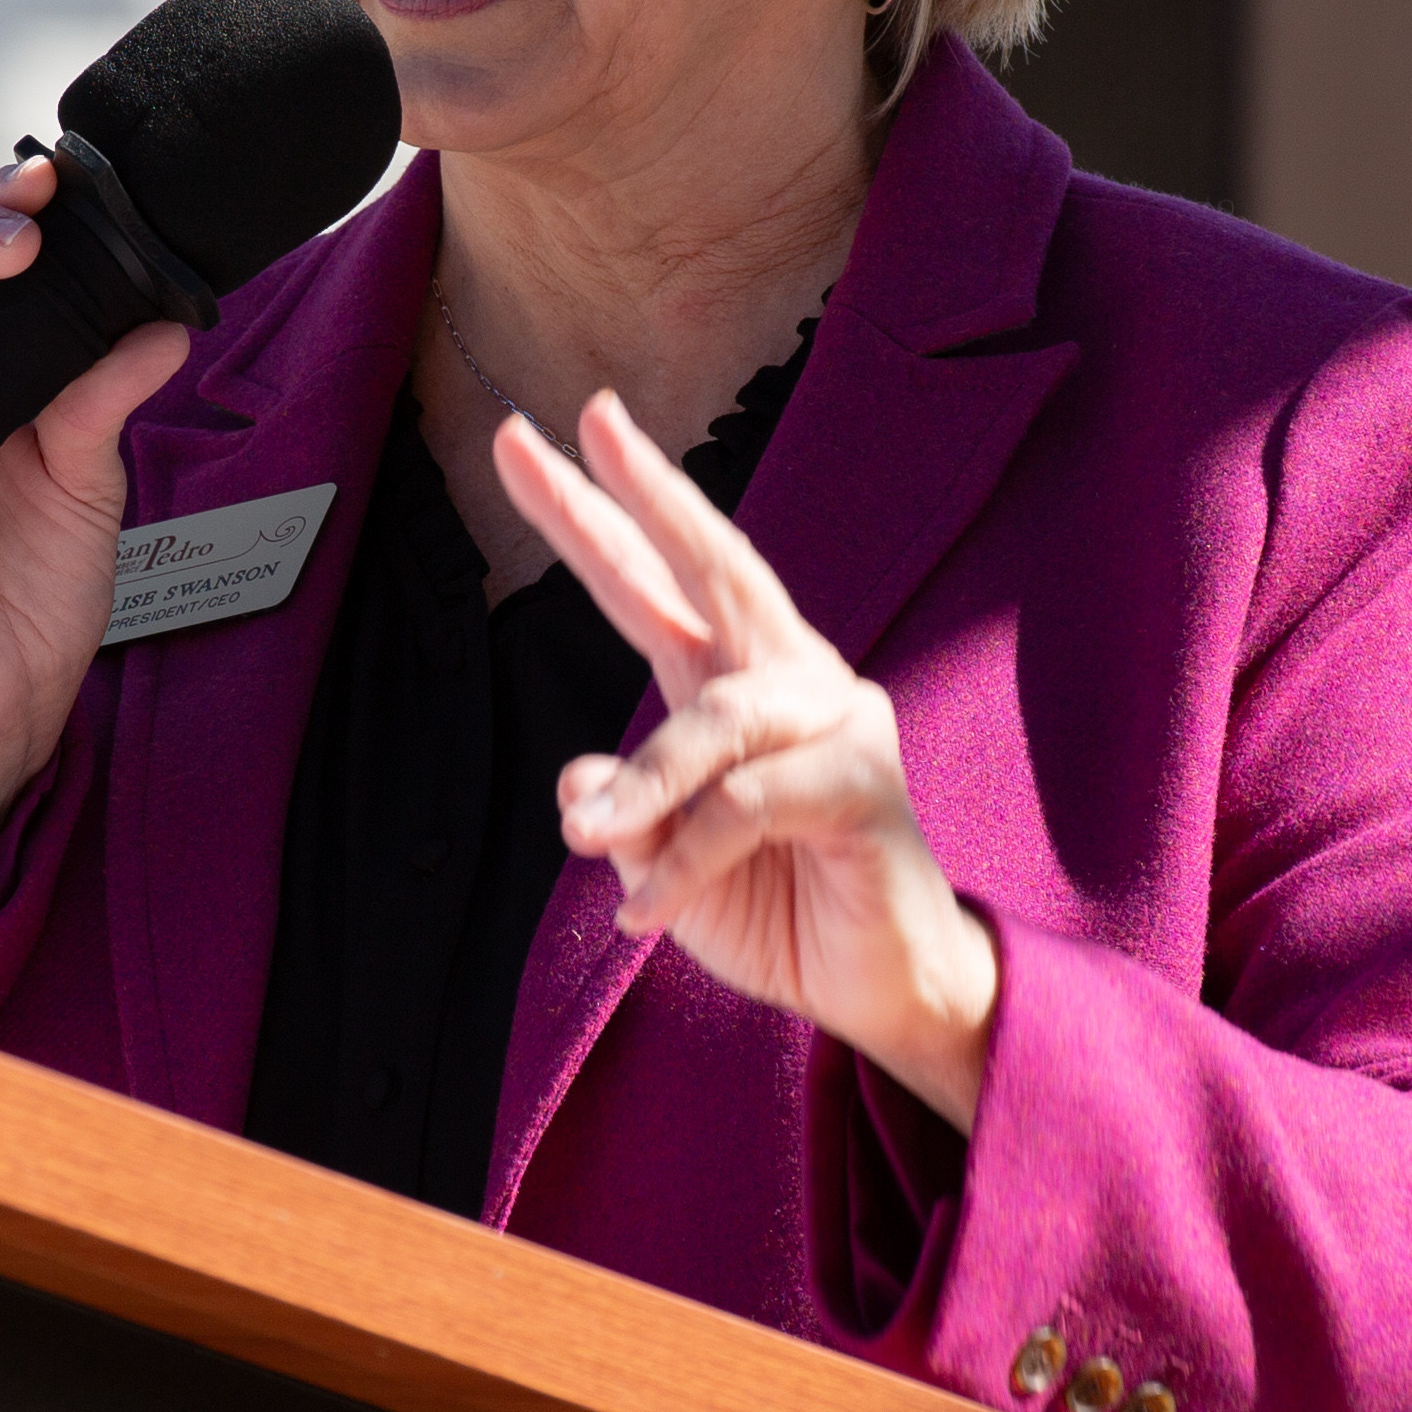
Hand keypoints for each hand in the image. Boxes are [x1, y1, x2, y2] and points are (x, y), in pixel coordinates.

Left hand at [494, 393, 998, 1130]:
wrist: (878, 991)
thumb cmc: (777, 909)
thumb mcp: (662, 863)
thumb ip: (624, 812)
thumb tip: (580, 783)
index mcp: (734, 686)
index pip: (659, 586)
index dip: (601, 515)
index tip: (533, 440)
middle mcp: (789, 681)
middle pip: (717, 569)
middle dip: (646, 494)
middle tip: (587, 421)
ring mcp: (837, 723)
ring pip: (717, 712)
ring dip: (648, 780)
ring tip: (590, 840)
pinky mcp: (864, 785)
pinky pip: (751, 800)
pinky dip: (688, 856)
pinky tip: (646, 913)